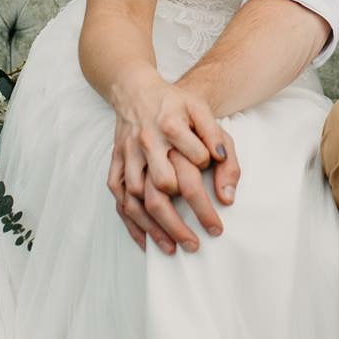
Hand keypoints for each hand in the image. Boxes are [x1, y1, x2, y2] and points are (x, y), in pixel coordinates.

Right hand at [106, 72, 235, 237]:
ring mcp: (128, 155)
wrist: (134, 91)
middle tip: (202, 238)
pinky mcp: (115, 165)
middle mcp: (146, 142)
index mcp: (171, 124)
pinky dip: (132, 223)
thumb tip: (222, 164)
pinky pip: (119, 199)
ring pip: (137, 199)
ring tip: (176, 248)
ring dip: (156, 227)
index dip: (208, 181)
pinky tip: (146, 242)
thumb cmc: (173, 103)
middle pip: (162, 187)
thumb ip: (216, 136)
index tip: (218, 202)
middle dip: (181, 218)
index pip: (194, 160)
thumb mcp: (200, 109)